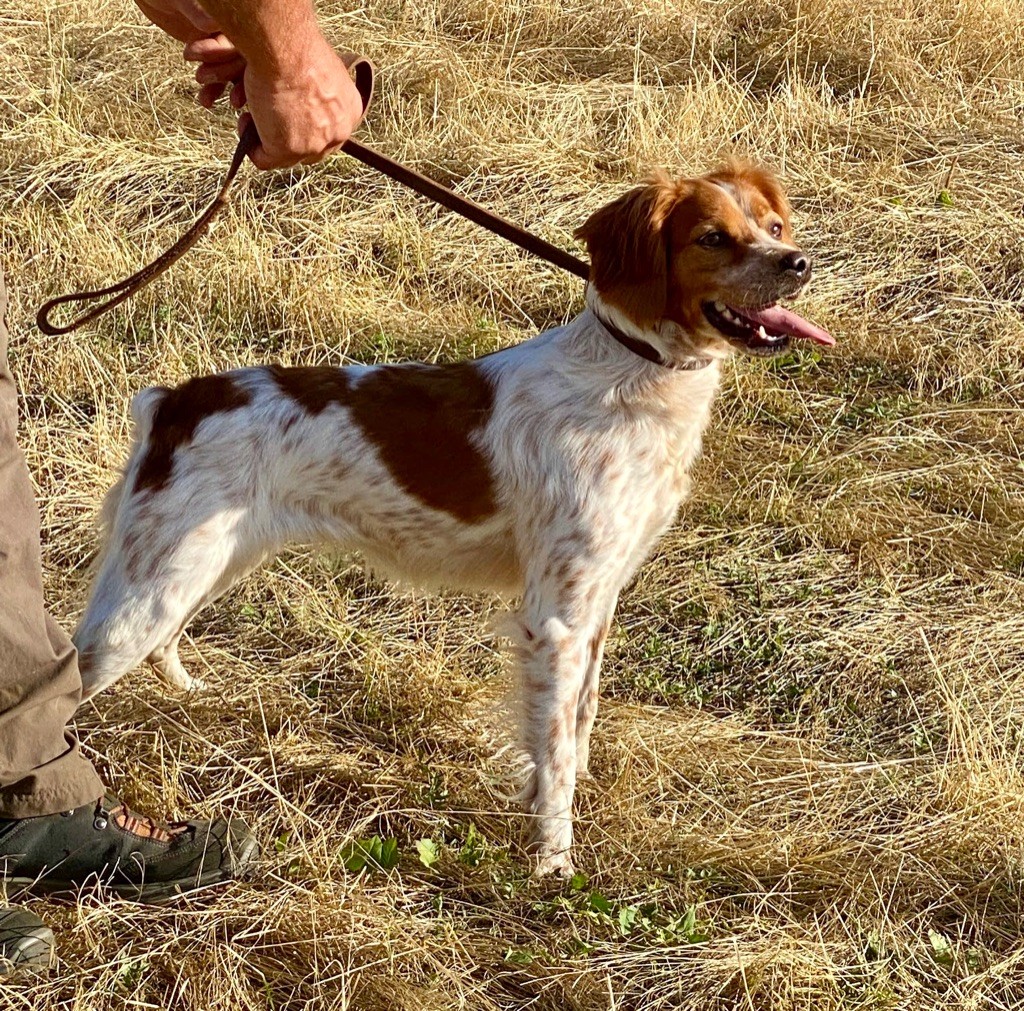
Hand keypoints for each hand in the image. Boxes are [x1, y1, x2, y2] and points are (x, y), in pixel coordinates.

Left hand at [138, 1, 244, 107]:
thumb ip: (194, 9)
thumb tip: (211, 24)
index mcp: (233, 12)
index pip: (242, 36)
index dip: (225, 52)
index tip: (196, 54)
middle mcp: (235, 26)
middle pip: (243, 56)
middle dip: (223, 71)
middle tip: (199, 76)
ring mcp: (227, 41)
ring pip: (234, 69)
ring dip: (219, 85)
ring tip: (204, 99)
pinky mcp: (217, 54)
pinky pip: (223, 74)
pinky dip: (215, 89)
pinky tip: (205, 101)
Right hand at [234, 42, 364, 168]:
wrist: (285, 47)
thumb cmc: (297, 46)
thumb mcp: (321, 71)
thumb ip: (319, 93)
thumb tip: (303, 101)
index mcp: (350, 112)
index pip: (329, 132)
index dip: (304, 126)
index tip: (286, 113)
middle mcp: (338, 133)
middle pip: (310, 148)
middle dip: (286, 135)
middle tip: (266, 115)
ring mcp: (314, 146)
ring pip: (287, 156)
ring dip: (266, 138)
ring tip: (252, 115)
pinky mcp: (288, 151)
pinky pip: (264, 160)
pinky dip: (252, 147)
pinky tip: (245, 124)